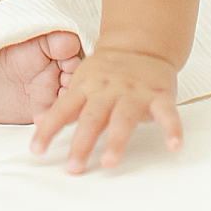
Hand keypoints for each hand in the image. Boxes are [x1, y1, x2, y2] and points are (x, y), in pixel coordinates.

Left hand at [29, 47, 181, 172]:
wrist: (140, 43)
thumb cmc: (106, 72)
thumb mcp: (81, 83)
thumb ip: (63, 106)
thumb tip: (36, 120)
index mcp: (86, 88)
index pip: (63, 109)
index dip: (48, 128)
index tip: (36, 150)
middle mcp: (108, 90)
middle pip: (92, 117)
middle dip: (82, 143)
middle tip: (73, 168)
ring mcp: (134, 92)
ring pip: (125, 117)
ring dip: (117, 139)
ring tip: (110, 162)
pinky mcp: (159, 95)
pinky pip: (167, 113)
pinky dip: (172, 129)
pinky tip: (174, 146)